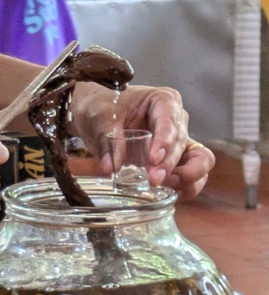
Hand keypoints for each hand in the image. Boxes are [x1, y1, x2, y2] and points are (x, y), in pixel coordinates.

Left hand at [70, 82, 214, 198]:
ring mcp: (179, 141)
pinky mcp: (175, 160)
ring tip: (162, 187)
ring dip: (186, 177)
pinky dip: (186, 186)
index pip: (170, 120)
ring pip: (199, 160)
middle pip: (183, 143)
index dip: (165, 141)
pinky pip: (192, 175)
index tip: (154, 159)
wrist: (96, 113)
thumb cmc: (102, 106)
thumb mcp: (101, 117)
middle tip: (153, 179)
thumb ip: (107, 141)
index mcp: (163, 100)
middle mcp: (177, 119)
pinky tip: (171, 194)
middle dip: (170, 164)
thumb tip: (110, 168)